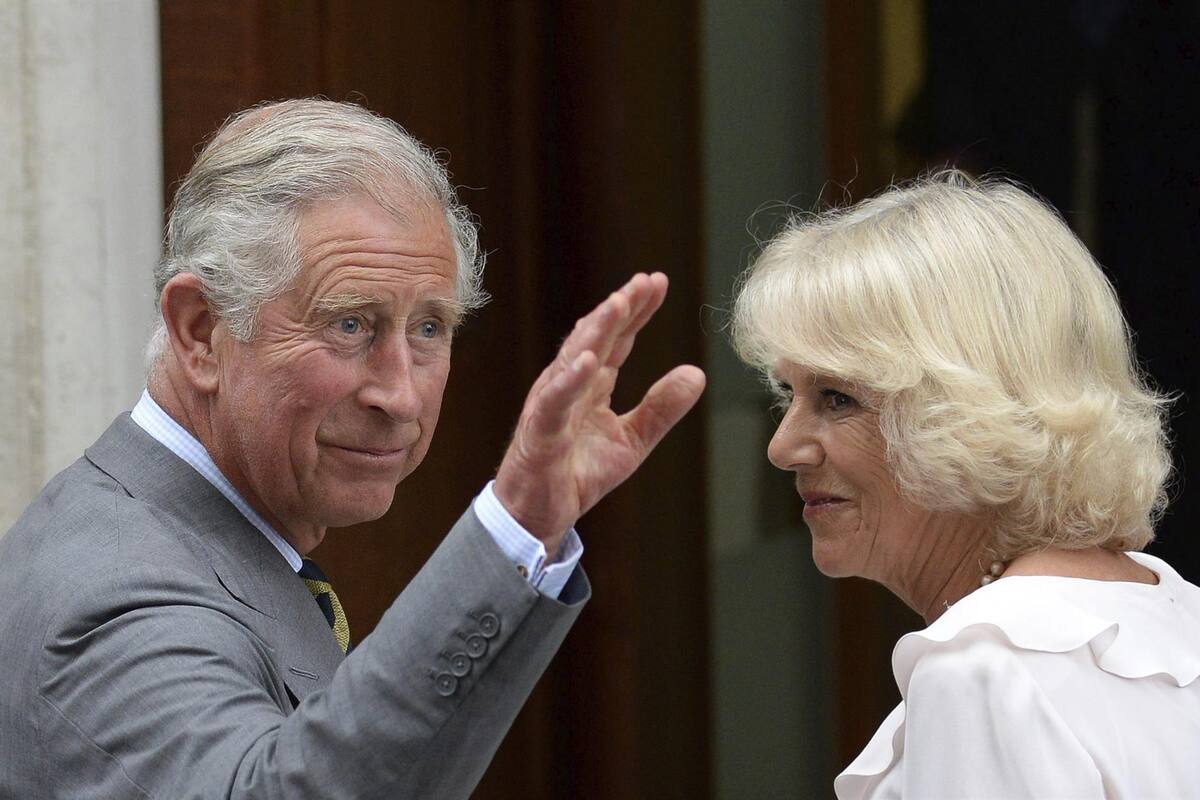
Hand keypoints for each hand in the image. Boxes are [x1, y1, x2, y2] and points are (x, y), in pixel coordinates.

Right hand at [494, 272, 705, 556]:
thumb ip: (661, 408)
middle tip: (644, 281)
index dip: (637, 310)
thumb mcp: (632, 441)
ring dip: (595, 331)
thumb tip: (697, 374)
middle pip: (596, 337)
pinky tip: (588, 361)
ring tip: (617, 305)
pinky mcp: (540, 430)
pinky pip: (555, 401)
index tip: (658, 282)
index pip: (617, 339)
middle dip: (619, 307)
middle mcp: (569, 384)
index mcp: (591, 383)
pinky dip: (570, 380)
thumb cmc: (577, 472)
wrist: (538, 513)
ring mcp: (551, 403)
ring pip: (574, 358)